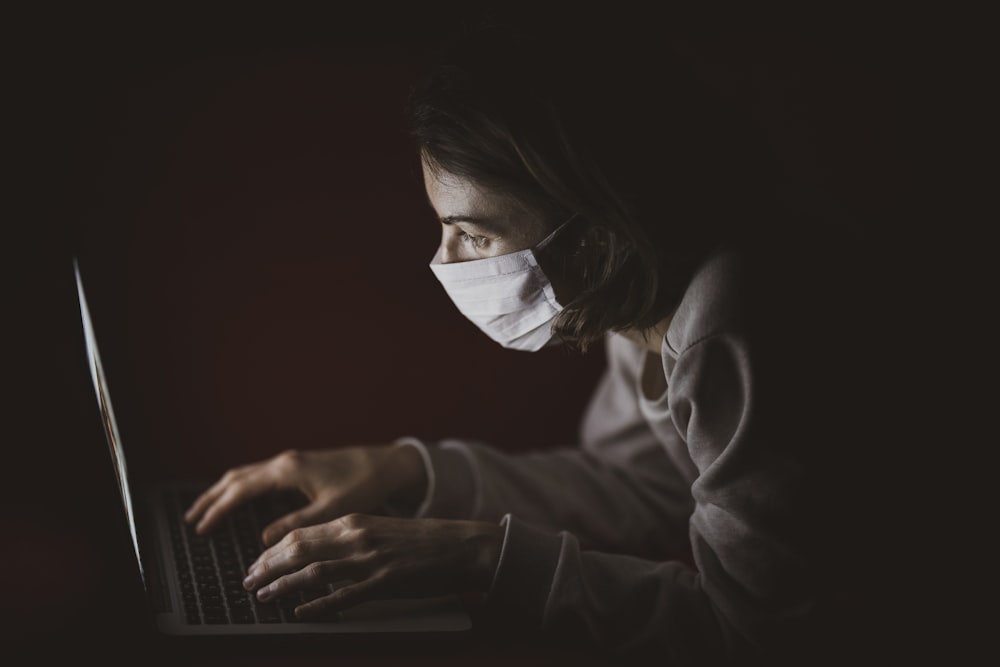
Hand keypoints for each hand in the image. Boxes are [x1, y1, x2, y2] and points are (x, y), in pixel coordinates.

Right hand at [184, 445, 426, 544]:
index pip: (241, 490)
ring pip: (246, 474)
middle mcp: (285, 462)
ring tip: (206, 510)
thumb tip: (264, 538)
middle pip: (236, 478)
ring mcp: (290, 461)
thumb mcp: (332, 510)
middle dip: (212, 498)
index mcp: (288, 470)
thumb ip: (296, 524)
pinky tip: (239, 498)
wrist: (386, 464)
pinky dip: (241, 486)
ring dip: (224, 491)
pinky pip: (259, 475)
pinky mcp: (298, 466)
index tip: (201, 529)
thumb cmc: (363, 484)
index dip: (219, 510)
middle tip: (191, 520)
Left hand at [243, 514, 503, 618]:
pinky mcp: (383, 583)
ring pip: (313, 571)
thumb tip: (316, 553)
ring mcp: (369, 560)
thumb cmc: (421, 541)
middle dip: (267, 566)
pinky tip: (299, 612)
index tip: (256, 562)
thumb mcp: (379, 529)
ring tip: (263, 596)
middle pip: (298, 550)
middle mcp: (357, 536)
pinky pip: (342, 596)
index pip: (300, 533)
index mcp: (354, 521)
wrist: (460, 546)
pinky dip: (316, 605)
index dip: (272, 550)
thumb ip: (349, 538)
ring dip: (282, 585)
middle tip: (248, 580)